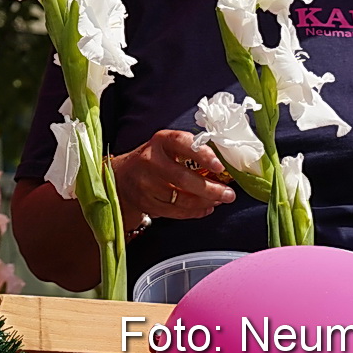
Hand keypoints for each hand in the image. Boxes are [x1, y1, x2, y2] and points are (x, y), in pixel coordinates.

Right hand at [112, 130, 235, 220]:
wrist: (122, 176)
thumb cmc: (155, 159)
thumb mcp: (168, 146)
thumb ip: (191, 150)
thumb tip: (223, 167)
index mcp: (160, 141)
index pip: (182, 143)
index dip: (202, 154)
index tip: (220, 166)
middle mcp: (150, 160)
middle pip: (182, 178)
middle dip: (210, 189)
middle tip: (229, 194)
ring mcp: (146, 183)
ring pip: (181, 199)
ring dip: (205, 202)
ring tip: (220, 200)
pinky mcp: (146, 202)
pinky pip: (175, 212)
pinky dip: (195, 212)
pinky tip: (205, 208)